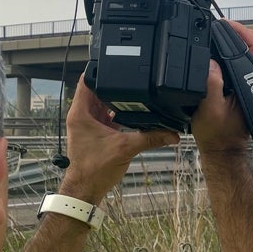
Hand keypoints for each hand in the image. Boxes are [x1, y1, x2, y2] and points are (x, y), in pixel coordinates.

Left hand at [62, 74, 179, 202]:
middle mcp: (81, 115)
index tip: (114, 61)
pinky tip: (132, 112)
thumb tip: (172, 133)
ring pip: (102, 103)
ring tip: (135, 92)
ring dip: (116, 99)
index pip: (87, 81)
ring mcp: (88, 124)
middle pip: (97, 90)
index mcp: (81, 113)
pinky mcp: (95, 132)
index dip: (99, 69)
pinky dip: (117, 112)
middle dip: (114, 84)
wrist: (86, 190)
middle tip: (132, 77)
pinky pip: (106, 115)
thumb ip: (150, 138)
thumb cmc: (94, 170)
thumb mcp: (125, 149)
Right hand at [191, 22, 252, 153]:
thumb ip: (210, 85)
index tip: (223, 26)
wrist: (224, 149)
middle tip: (225, 29)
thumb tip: (211, 63)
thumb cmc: (217, 133)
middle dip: (246, 32)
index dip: (241, 33)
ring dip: (248, 40)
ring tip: (227, 36)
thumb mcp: (207, 110)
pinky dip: (246, 49)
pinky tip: (229, 49)